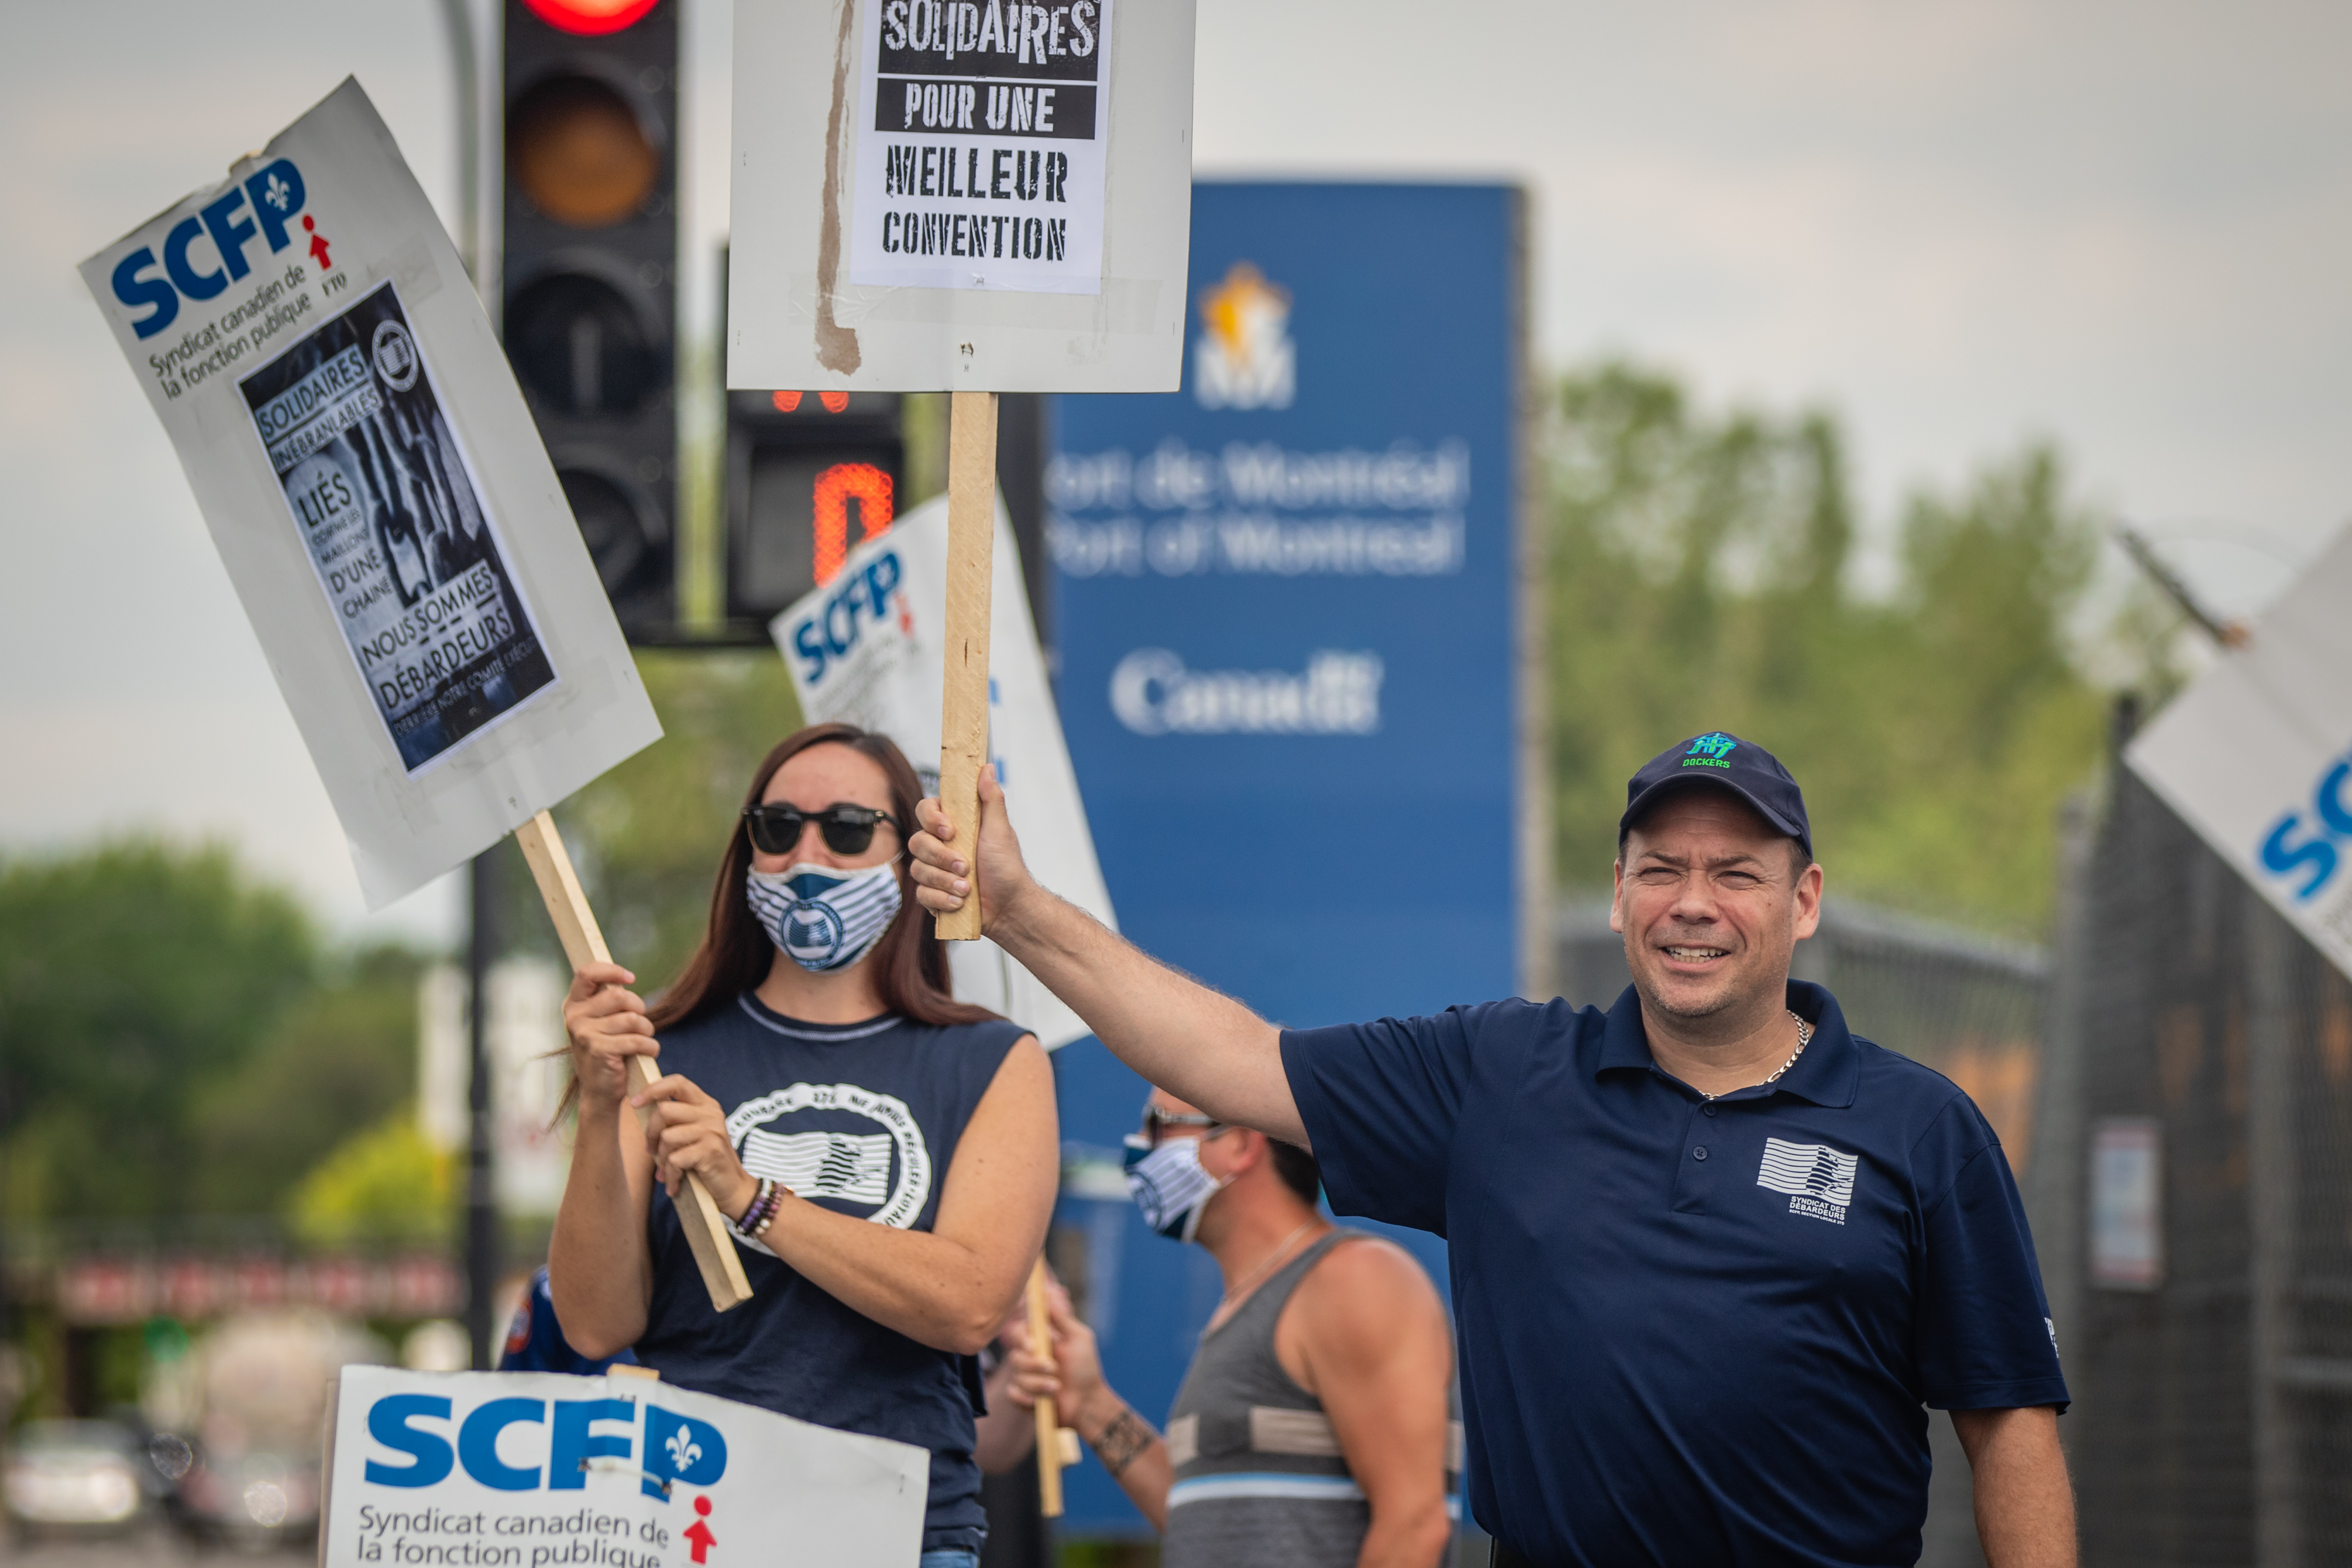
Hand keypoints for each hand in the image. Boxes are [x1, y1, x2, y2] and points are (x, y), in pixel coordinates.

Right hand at [562, 963, 658, 1119]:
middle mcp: (574, 1017)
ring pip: (632, 1018)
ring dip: (647, 1030)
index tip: (631, 978)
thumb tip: (624, 978)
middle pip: (619, 996)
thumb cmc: (607, 1051)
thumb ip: (606, 1000)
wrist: (599, 1092)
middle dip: (639, 1008)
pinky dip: (650, 1046)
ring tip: (644, 1039)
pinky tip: (649, 1052)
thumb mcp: (601, 1022)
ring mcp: (584, 1034)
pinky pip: (637, 1040)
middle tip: (641, 1023)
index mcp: (573, 1005)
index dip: (611, 970)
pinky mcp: (599, 1050)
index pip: (587, 973)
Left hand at [632, 1074, 755, 1215]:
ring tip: (667, 1171)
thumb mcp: (693, 1133)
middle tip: (651, 1151)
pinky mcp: (710, 1151)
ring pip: (667, 1137)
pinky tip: (674, 1184)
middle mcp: (710, 1113)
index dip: (654, 1089)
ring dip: (661, 1159)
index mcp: (705, 1104)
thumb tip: (640, 1107)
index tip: (635, 1102)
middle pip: (664, 1110)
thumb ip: (675, 1119)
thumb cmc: (705, 1160)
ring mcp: (712, 1131)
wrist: (732, 1187)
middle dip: (651, 1134)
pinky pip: (674, 1160)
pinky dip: (670, 1176)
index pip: (678, 1083)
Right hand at [909, 765, 1037, 934]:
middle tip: (966, 866)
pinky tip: (959, 901)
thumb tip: (987, 767)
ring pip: (918, 870)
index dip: (931, 819)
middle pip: (917, 842)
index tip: (950, 830)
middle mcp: (940, 846)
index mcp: (954, 826)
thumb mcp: (1000, 830)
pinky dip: (942, 899)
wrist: (1009, 907)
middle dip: (942, 857)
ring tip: (966, 888)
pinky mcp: (932, 894)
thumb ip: (991, 798)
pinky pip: (921, 894)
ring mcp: (934, 870)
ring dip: (945, 880)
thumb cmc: (1007, 867)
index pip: (925, 810)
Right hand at [1003, 1280, 1108, 1421]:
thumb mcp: (1077, 1338)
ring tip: (1057, 1388)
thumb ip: (1061, 1318)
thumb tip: (1047, 1293)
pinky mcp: (1022, 1396)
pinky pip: (1012, 1394)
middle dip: (1033, 1364)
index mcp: (1040, 1341)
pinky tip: (1041, 1401)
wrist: (1087, 1403)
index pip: (1019, 1332)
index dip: (1022, 1337)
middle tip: (1053, 1368)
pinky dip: (1026, 1398)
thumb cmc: (1085, 1368)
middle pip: (1015, 1355)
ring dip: (1039, 1384)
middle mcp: (1030, 1357)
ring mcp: (1025, 1377)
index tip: (1032, 1345)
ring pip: (1017, 1376)